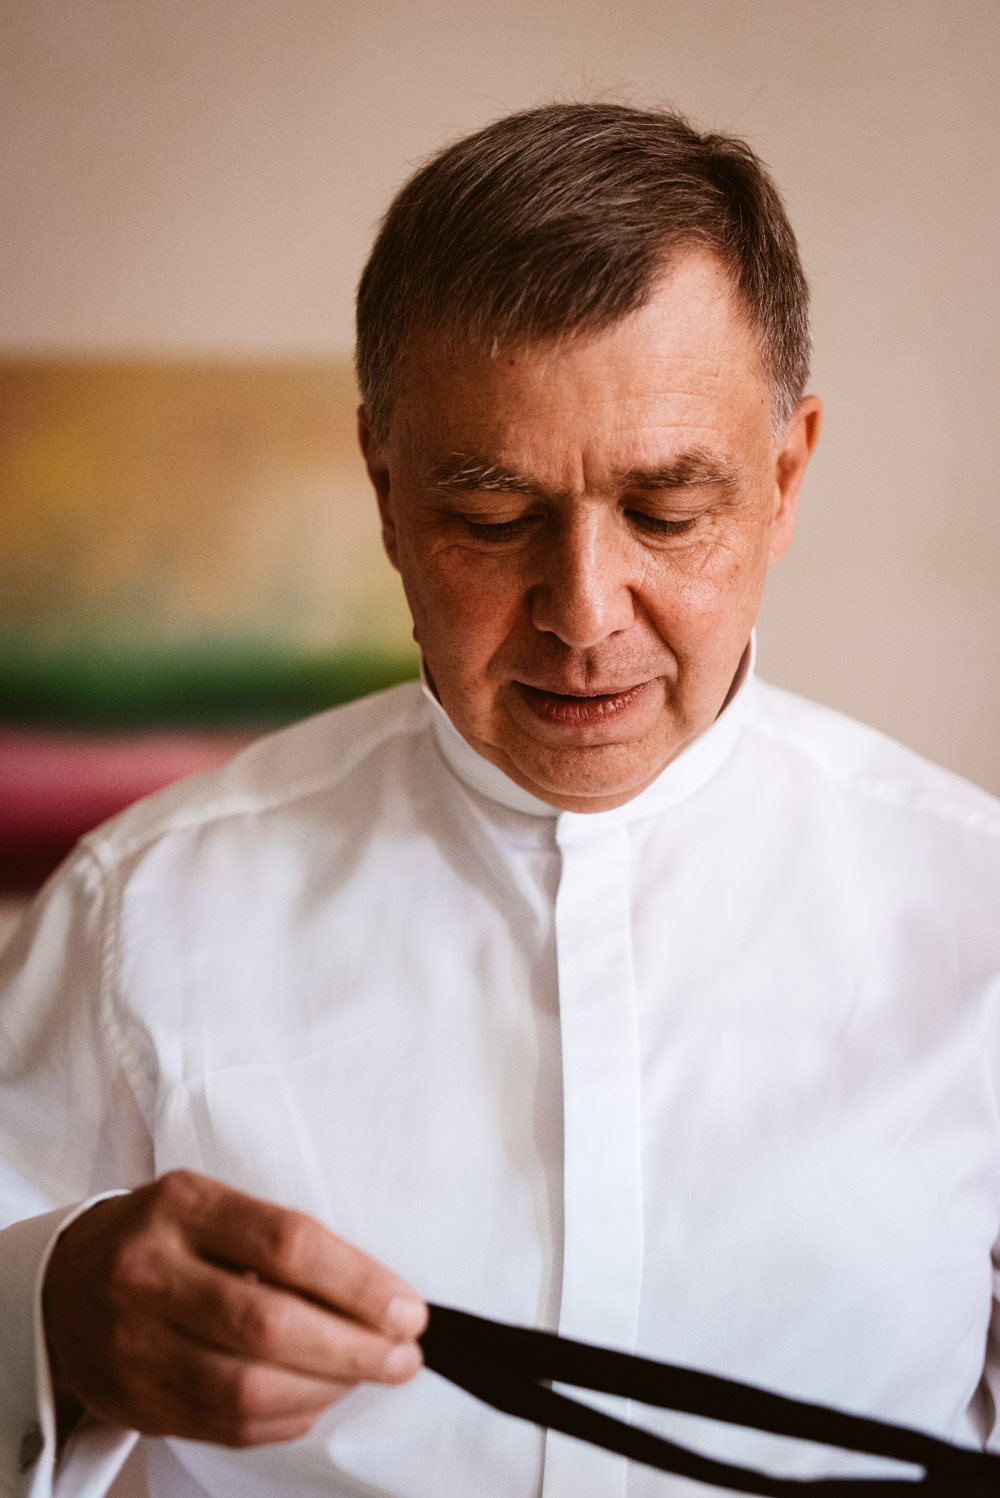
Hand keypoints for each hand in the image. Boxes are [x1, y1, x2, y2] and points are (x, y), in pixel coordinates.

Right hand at [42, 1170, 427, 1446]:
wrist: (61, 1284)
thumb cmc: (159, 1237)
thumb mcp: (209, 1206)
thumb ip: (278, 1241)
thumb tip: (374, 1294)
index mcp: (182, 1206)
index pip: (287, 1243)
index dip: (358, 1282)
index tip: (406, 1308)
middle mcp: (150, 1273)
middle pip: (269, 1325)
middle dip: (353, 1348)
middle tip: (402, 1354)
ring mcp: (134, 1344)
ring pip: (248, 1389)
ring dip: (327, 1390)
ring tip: (365, 1376)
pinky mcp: (135, 1402)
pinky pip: (227, 1428)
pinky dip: (287, 1419)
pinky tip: (315, 1399)